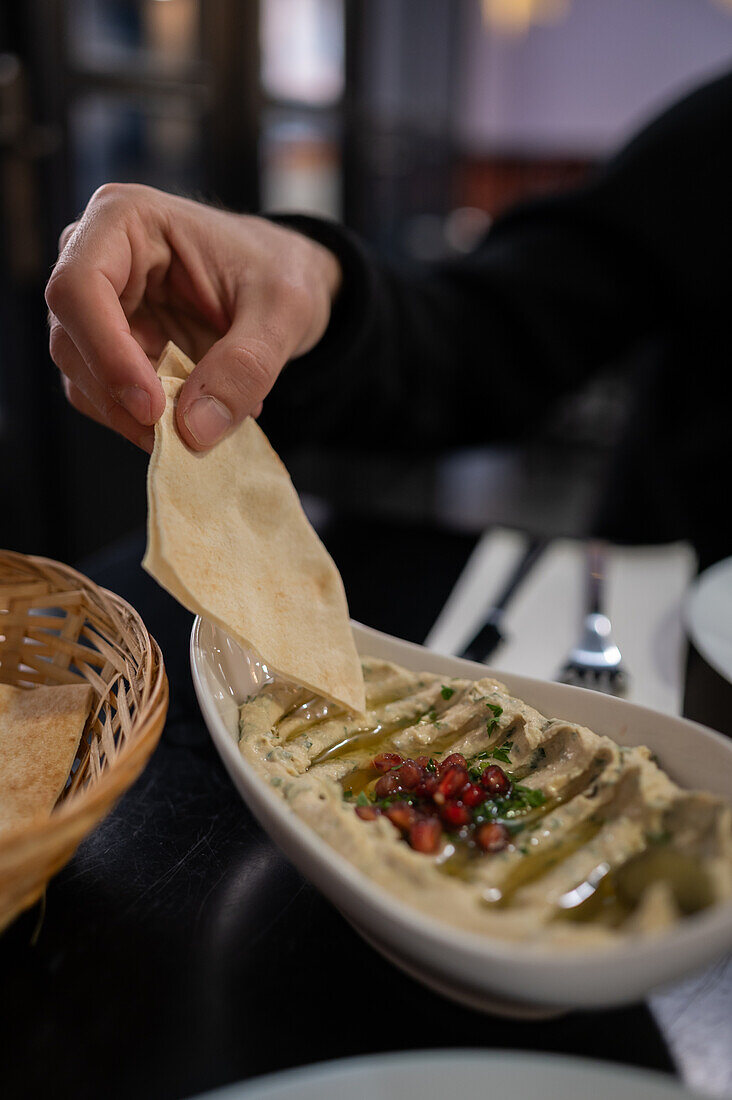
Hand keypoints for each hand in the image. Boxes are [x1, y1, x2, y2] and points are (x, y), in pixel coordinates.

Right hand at [46, 184, 340, 451]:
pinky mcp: (108, 347)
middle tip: (181, 437)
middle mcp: (95, 257)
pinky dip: (141, 421)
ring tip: (198, 429)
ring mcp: (96, 306)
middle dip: (121, 399)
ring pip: (81, 378)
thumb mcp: (284, 312)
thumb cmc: (281, 273)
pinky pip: (105, 397)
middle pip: (71, 341)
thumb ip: (245, 365)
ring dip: (131, 417)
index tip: (152, 408)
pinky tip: (191, 419)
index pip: (78, 288)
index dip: (107, 354)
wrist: (284, 283)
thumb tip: (194, 430)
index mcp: (125, 219)